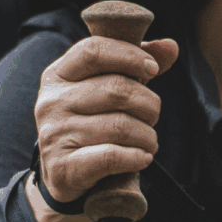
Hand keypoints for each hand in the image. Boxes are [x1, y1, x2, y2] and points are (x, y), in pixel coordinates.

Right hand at [28, 29, 179, 221]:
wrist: (64, 174)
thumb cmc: (91, 123)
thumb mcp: (105, 90)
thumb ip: (135, 65)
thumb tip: (170, 46)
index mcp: (58, 75)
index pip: (93, 50)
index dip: (130, 56)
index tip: (152, 69)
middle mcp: (51, 102)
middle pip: (117, 89)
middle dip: (148, 104)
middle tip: (152, 117)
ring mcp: (54, 134)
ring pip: (121, 125)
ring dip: (147, 136)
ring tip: (148, 141)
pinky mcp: (63, 166)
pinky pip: (111, 156)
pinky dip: (137, 157)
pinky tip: (142, 158)